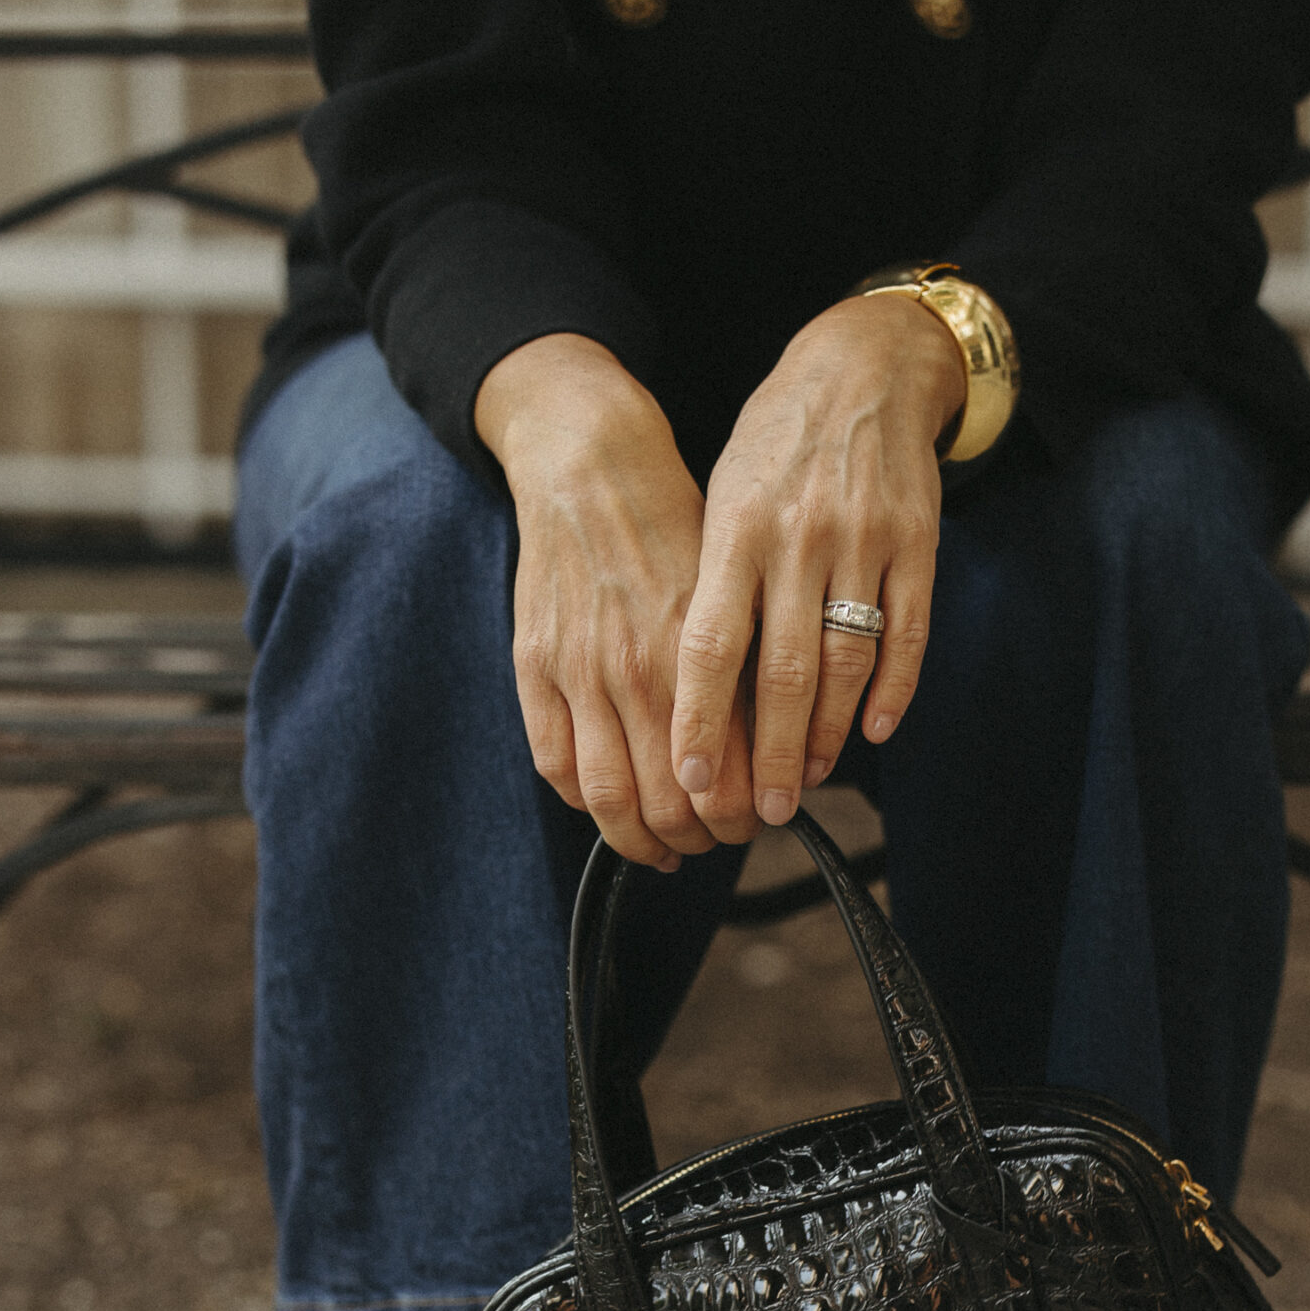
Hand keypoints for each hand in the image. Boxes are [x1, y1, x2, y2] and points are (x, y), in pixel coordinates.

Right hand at [475, 335, 757, 866]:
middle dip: (701, 838)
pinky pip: (555, 763)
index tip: (754, 822)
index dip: (742, 819)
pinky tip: (609, 804)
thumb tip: (774, 750)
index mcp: (700, 654)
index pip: (726, 778)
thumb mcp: (732, 593)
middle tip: (716, 840)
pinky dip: (583, 800)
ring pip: (609, 798)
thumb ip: (746, 671)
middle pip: (670, 804)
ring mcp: (580, 671)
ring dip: (641, 839)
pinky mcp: (535, 665)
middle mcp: (640, 670)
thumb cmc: (675, 527)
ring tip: (665, 846)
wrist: (593, 464)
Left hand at [670, 293, 964, 828]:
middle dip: (770, 752)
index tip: (690, 780)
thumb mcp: (723, 497)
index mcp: (735, 529)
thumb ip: (714, 586)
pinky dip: (894, 688)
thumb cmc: (775, 447)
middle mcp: (798, 537)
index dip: (699, 719)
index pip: (709, 644)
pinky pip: (908, 633)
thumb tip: (696, 695)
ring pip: (847, 661)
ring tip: (810, 778)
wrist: (863, 366)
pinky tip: (875, 730)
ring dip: (828, 732)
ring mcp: (863, 540)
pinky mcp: (918, 542)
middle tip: (761, 810)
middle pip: (782, 672)